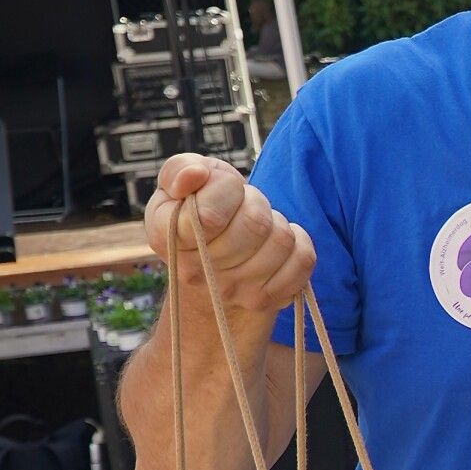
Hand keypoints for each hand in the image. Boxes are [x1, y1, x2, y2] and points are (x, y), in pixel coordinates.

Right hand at [144, 154, 315, 315]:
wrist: (210, 270)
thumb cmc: (197, 213)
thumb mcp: (178, 182)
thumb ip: (179, 169)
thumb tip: (195, 176)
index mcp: (167, 237)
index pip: (211, 215)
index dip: (224, 189)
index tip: (218, 188)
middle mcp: (196, 273)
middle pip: (255, 223)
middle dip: (255, 203)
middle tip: (242, 208)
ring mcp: (232, 292)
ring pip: (281, 239)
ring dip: (275, 223)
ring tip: (256, 228)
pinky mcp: (265, 301)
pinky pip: (303, 260)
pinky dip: (299, 242)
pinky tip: (276, 243)